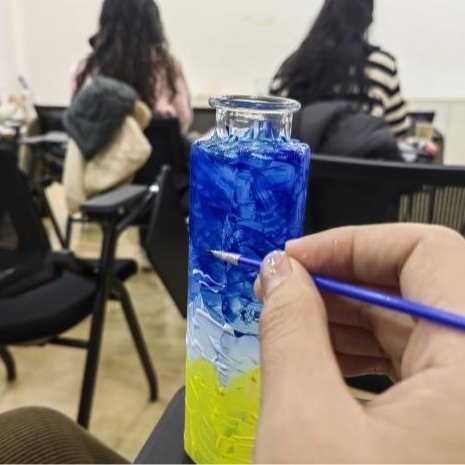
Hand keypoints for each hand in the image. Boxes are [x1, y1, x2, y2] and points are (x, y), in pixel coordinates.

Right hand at [254, 224, 464, 462]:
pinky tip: (318, 358)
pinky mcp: (452, 426)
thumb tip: (280, 269)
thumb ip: (290, 329)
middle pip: (416, 287)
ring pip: (409, 326)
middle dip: (338, 281)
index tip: (294, 258)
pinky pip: (410, 363)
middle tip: (278, 290)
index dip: (352, 243)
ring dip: (343, 316)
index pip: (429, 252)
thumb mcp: (304, 423)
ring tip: (288, 324)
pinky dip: (358, 350)